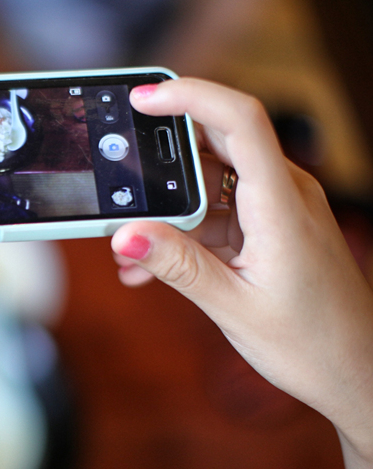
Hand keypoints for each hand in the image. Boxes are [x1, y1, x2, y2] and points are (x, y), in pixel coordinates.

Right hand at [110, 79, 372, 453]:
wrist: (356, 371)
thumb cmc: (310, 344)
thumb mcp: (234, 307)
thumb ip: (177, 265)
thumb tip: (125, 235)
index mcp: (281, 205)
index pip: (240, 121)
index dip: (191, 97)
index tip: (143, 98)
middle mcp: (285, 193)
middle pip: (217, 143)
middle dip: (161, 164)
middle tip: (118, 192)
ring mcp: (280, 208)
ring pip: (210, 185)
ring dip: (167, 212)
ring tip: (133, 255)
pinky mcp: (272, 226)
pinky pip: (220, 213)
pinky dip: (186, 232)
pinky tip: (155, 265)